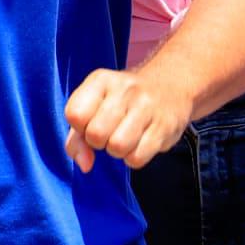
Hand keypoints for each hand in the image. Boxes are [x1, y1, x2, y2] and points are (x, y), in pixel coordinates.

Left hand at [62, 65, 186, 172]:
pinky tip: (139, 143)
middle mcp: (125, 89)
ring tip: (124, 138)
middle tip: (110, 132)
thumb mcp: (94, 107)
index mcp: (101, 80)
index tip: (91, 122)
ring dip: (117, 151)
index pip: (75, 114)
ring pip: (117, 147)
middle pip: (96, 134)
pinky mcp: (166, 126)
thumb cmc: (122, 102)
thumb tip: (84, 165)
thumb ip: (77, 137)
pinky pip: (138, 158)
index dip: (80, 128)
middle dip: (98, 142)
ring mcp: (148, 107)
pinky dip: (134, 158)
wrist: (169, 86)